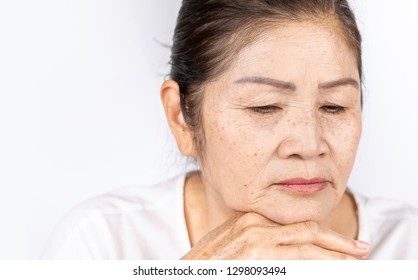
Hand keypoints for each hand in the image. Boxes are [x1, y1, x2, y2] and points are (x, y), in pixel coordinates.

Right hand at [181, 212, 368, 259]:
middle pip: (309, 231)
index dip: (324, 235)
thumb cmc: (207, 264)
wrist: (187, 271)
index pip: (298, 224)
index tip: (343, 244)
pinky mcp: (258, 260)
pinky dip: (317, 267)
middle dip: (339, 243)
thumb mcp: (232, 243)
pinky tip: (330, 270)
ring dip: (334, 256)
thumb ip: (257, 239)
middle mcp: (257, 227)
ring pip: (308, 245)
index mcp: (253, 220)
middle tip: (362, 250)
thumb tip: (284, 246)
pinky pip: (297, 264)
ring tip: (354, 264)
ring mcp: (257, 244)